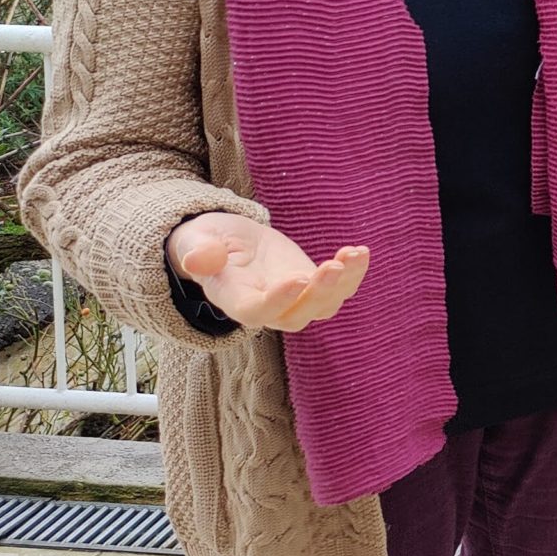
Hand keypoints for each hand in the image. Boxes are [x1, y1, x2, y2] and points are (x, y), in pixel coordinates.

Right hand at [167, 211, 368, 331]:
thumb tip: (197, 260)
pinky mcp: (312, 285)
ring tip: (355, 254)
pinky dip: (353, 272)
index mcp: (234, 299)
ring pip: (324, 305)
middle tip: (332, 267)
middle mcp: (267, 308)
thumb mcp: (196, 240)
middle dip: (318, 294)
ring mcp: (293, 299)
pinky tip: (360, 252)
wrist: (229, 243)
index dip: (278, 300)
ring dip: (343, 283)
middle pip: (297, 316)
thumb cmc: (208, 242)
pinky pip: (338, 288)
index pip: (257, 311)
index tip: (298, 279)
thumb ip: (197, 251)